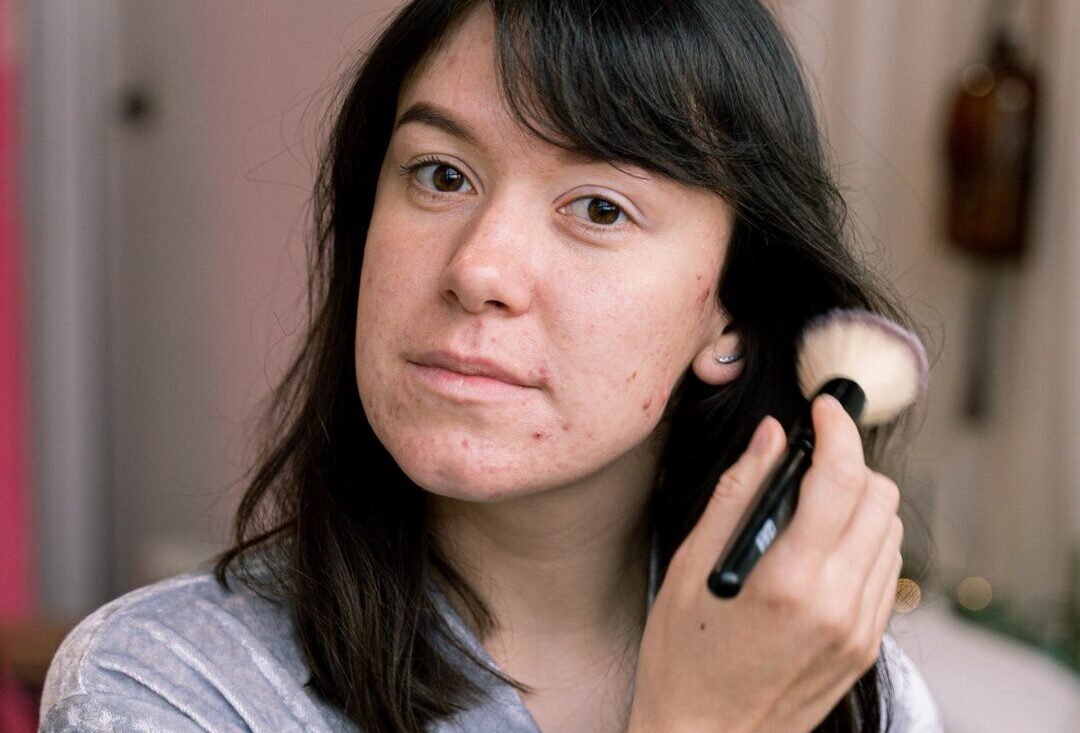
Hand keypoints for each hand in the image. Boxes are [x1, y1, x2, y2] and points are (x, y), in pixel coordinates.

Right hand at [628, 395, 902, 732]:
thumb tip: (771, 437)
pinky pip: (885, 570)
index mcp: (790, 582)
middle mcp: (838, 606)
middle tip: (810, 457)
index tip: (825, 408)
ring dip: (860, 500)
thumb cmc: (683, 659)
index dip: (838, 430)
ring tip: (811, 503)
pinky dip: (864, 539)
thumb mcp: (689, 568)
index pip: (842, 480)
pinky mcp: (865, 646)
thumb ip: (737, 495)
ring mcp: (859, 630)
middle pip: (880, 498)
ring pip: (891, 531)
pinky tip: (822, 545)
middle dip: (850, 461)